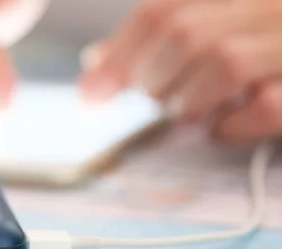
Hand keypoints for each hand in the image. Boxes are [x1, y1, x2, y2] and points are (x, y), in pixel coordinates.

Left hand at [79, 0, 281, 144]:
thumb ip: (158, 43)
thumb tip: (95, 63)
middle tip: (156, 100)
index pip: (160, 12)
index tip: (91, 97)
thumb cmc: (256, 62)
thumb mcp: (211, 36)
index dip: (117, 57)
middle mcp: (269, 6)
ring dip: (190, 101)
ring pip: (226, 62)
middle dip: (153, 78)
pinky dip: (230, 126)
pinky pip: (268, 106)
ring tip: (189, 113)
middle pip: (184, 33)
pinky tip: (222, 128)